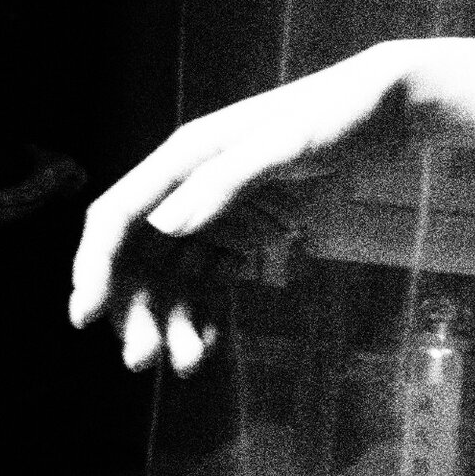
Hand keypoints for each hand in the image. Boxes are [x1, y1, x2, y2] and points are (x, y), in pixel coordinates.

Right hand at [69, 45, 408, 373]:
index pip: (118, 217)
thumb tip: (164, 224)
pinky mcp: (251, 231)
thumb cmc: (336, 115)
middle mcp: (191, 186)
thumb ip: (227, 180)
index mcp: (185, 156)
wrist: (390, 111)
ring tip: (187, 365)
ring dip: (171, 321)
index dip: (94, 266)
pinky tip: (207, 346)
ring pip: (176, 277)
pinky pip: (213, 279)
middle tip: (144, 361)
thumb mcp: (286, 143)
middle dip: (135, 310)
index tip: (84, 317)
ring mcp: (221, 212)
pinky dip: (205, 313)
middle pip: (141, 258)